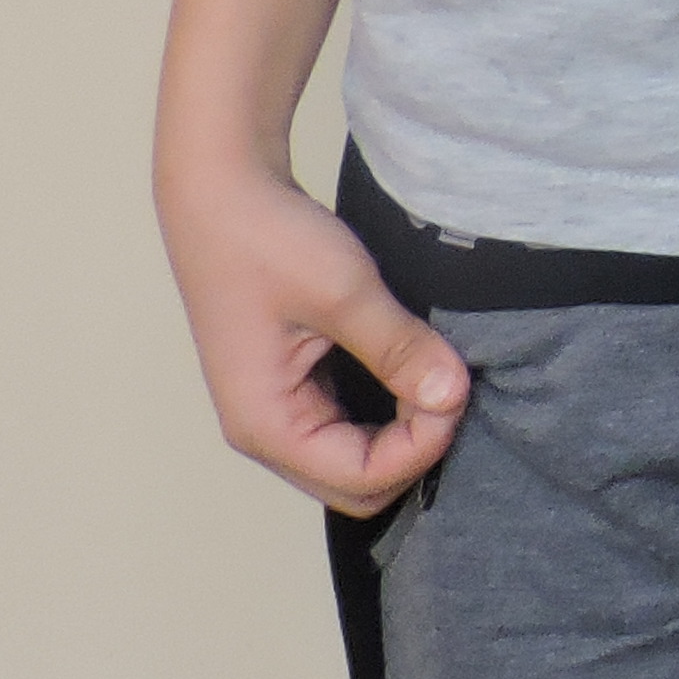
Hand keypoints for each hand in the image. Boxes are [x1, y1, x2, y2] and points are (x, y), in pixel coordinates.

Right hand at [159, 158, 467, 513]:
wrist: (222, 194)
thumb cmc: (267, 241)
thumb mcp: (344, 292)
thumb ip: (400, 348)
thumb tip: (452, 396)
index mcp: (266, 424)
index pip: (361, 479)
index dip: (422, 445)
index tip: (457, 389)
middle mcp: (265, 431)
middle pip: (357, 485)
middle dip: (416, 448)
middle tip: (452, 384)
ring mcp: (277, 410)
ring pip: (354, 459)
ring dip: (404, 432)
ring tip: (440, 376)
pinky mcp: (293, 383)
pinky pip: (348, 424)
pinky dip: (388, 411)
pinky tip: (417, 370)